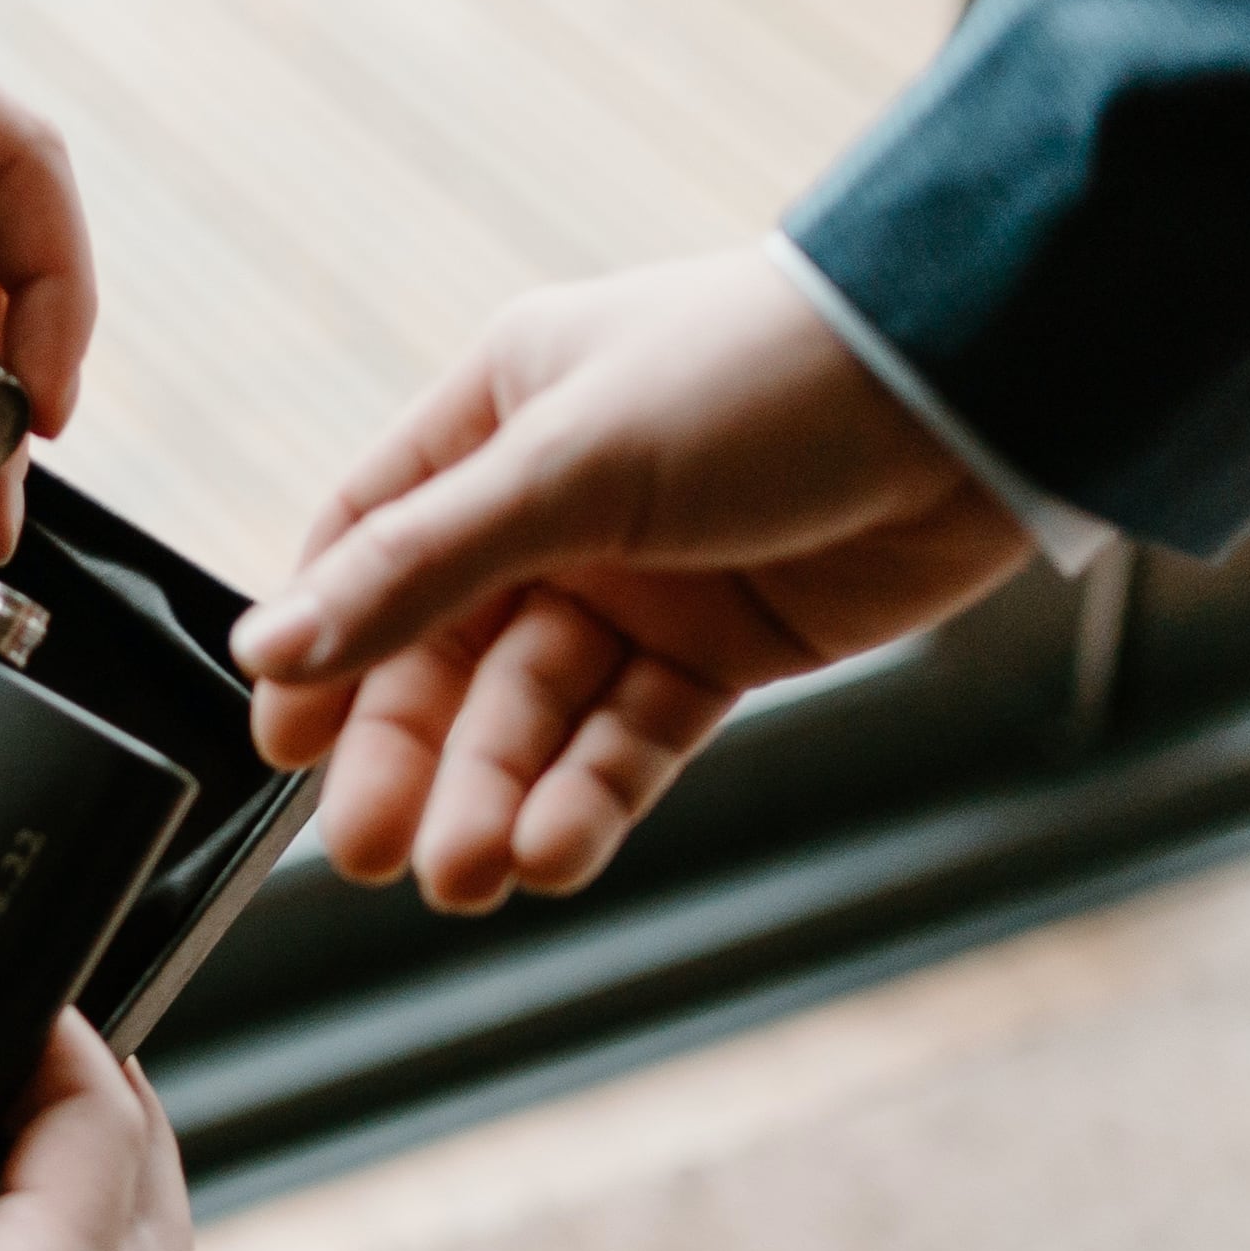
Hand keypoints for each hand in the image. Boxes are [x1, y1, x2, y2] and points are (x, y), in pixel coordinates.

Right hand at [231, 243, 1040, 911]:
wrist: (977, 391)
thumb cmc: (767, 375)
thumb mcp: (569, 463)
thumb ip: (417, 566)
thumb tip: (272, 647)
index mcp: (500, 413)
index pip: (369, 543)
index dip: (324, 645)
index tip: (282, 743)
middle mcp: (557, 500)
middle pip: (448, 652)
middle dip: (410, 756)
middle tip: (371, 852)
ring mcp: (643, 579)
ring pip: (538, 712)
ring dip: (496, 794)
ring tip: (466, 875)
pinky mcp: (723, 648)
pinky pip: (630, 738)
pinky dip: (590, 798)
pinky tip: (553, 852)